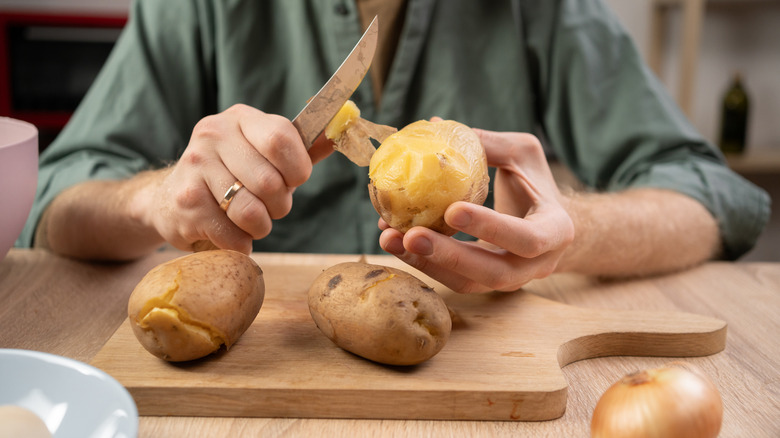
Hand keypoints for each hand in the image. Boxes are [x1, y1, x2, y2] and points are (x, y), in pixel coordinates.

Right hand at [136, 104, 332, 252]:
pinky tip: (229, 231)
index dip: (297, 168)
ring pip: (251, 213)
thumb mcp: (263, 154)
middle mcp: (213, 135)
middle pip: (270, 182)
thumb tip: (336, 135)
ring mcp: (195, 167)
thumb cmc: (231, 176)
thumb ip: (300, 149)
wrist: (170, 199)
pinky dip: (239, 243)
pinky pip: (232, 235)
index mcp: (240, 119)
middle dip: (280, 205)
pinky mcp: (185, 202)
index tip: (295, 180)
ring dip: (260, 227)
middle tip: (269, 206)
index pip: (281, 138)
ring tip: (250, 220)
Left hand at [378, 129, 574, 292]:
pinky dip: (422, 262)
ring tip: (389, 238)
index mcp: (556, 231)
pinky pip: (452, 279)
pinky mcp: (483, 283)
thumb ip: (487, 143)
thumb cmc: (535, 183)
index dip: (489, 227)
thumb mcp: (523, 155)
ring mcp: (510, 280)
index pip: (526, 237)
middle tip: (409, 234)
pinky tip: (394, 241)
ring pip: (466, 283)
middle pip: (491, 272)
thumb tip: (435, 125)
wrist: (548, 225)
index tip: (452, 210)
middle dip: (447, 256)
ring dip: (425, 263)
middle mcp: (537, 264)